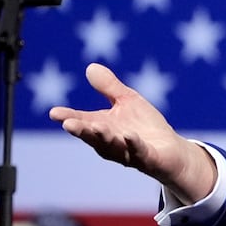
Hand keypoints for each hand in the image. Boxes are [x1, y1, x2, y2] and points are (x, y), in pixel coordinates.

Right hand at [49, 63, 216, 203]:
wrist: (172, 150)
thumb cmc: (145, 126)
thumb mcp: (128, 101)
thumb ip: (109, 87)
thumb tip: (91, 67)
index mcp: (103, 127)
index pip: (83, 122)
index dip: (69, 117)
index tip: (54, 113)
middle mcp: (111, 142)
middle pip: (93, 137)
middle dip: (82, 131)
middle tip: (68, 124)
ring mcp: (128, 153)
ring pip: (113, 147)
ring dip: (104, 138)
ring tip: (96, 127)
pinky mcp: (147, 159)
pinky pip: (139, 152)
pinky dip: (133, 145)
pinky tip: (129, 136)